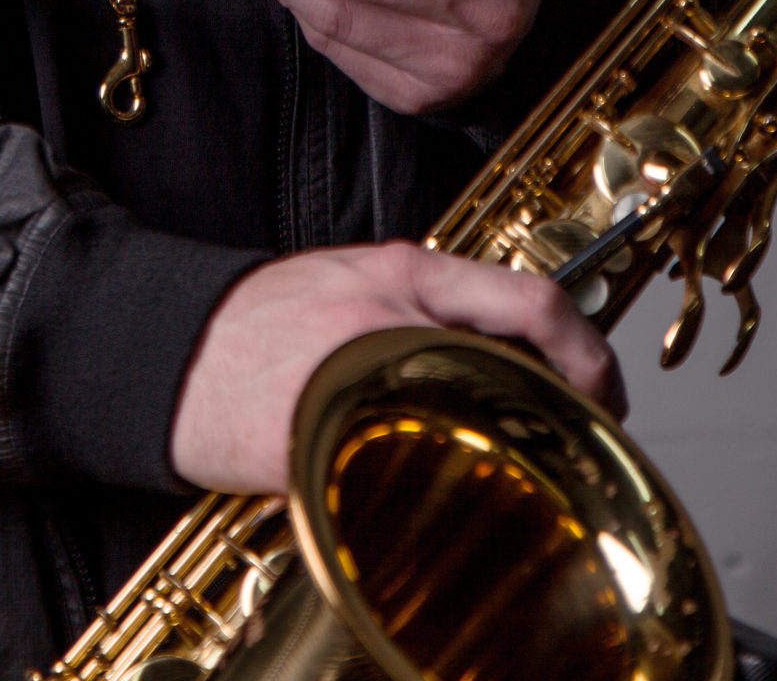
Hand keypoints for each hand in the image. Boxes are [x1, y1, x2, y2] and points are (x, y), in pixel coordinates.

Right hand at [169, 240, 623, 491]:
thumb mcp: (348, 278)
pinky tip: (448, 502)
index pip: (531, 301)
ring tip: (524, 469)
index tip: (604, 386)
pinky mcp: (334, 441)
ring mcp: (367, 380)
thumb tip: (503, 341)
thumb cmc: (259, 320)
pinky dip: (448, 491)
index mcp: (403, 273)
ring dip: (518, 451)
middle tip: (580, 437)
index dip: (587, 352)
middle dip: (566, 411)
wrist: (171, 351)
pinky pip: (416, 474)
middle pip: (523, 369)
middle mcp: (396, 319)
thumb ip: (421, 298)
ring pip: (483, 422)